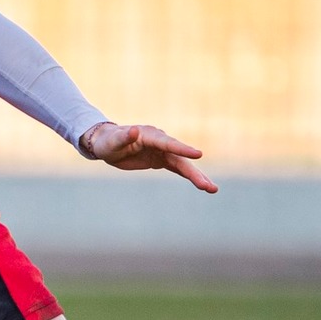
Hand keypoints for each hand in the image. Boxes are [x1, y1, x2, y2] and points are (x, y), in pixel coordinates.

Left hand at [81, 122, 217, 193]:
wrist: (107, 144)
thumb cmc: (108, 142)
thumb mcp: (113, 141)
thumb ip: (124, 136)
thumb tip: (134, 130)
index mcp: (150, 136)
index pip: (168, 143)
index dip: (183, 149)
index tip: (198, 155)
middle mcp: (161, 142)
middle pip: (180, 158)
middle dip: (194, 172)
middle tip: (208, 186)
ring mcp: (163, 152)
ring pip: (183, 165)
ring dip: (197, 177)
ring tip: (212, 189)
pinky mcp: (162, 160)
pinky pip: (179, 169)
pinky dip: (190, 177)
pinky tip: (203, 186)